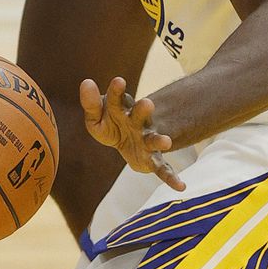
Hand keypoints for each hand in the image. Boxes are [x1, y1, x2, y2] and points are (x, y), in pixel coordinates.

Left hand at [80, 77, 185, 191]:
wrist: (127, 141)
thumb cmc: (111, 124)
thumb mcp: (97, 116)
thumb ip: (91, 103)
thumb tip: (86, 82)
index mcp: (122, 109)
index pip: (117, 99)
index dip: (116, 91)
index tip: (119, 81)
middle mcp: (138, 123)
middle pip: (140, 115)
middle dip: (143, 110)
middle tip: (147, 102)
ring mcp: (147, 141)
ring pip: (154, 140)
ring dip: (160, 140)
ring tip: (167, 142)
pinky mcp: (152, 159)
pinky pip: (163, 169)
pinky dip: (172, 178)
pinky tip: (181, 187)